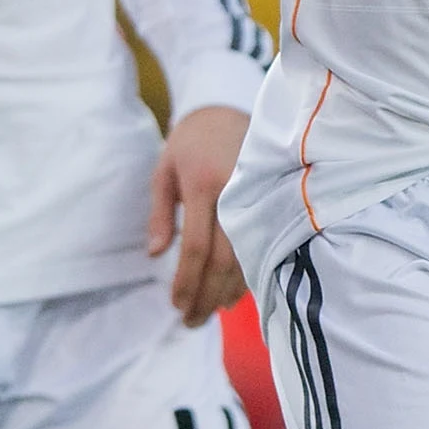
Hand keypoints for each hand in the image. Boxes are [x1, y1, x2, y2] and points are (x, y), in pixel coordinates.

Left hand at [149, 106, 250, 325]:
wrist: (229, 107)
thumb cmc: (191, 141)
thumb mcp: (164, 170)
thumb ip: (160, 214)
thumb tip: (156, 255)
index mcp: (205, 185)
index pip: (198, 248)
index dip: (187, 282)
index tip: (175, 305)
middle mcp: (235, 195)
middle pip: (224, 262)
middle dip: (206, 297)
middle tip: (190, 322)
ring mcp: (258, 200)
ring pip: (247, 260)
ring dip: (226, 293)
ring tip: (206, 313)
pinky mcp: (272, 203)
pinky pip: (261, 249)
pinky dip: (245, 277)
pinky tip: (230, 294)